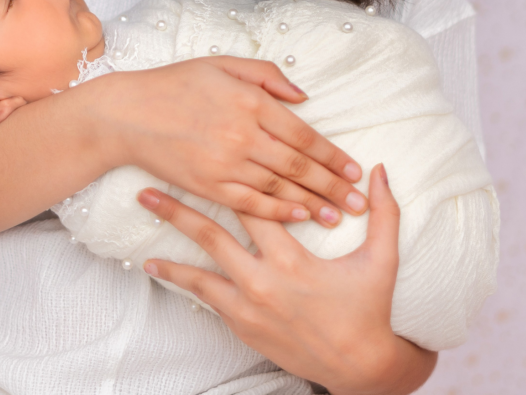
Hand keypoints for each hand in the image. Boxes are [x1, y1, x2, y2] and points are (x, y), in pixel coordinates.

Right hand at [94, 55, 366, 226]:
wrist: (128, 112)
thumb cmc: (176, 83)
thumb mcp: (223, 64)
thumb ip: (267, 75)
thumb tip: (303, 96)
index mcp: (249, 101)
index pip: (303, 133)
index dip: (331, 154)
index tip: (354, 170)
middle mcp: (242, 134)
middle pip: (298, 165)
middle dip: (333, 186)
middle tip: (359, 202)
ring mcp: (225, 163)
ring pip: (279, 187)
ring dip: (313, 203)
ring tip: (338, 217)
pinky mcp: (207, 185)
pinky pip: (251, 204)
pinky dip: (278, 212)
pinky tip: (298, 217)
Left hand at [137, 165, 436, 394]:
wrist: (359, 368)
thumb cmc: (369, 308)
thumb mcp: (382, 260)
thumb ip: (383, 213)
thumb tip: (379, 170)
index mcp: (292, 260)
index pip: (254, 208)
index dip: (231, 181)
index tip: (203, 157)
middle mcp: (263, 283)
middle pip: (211, 237)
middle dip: (176, 212)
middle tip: (145, 191)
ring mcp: (249, 309)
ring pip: (198, 276)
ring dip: (169, 255)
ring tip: (141, 242)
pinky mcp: (243, 327)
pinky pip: (207, 301)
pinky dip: (184, 283)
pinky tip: (161, 269)